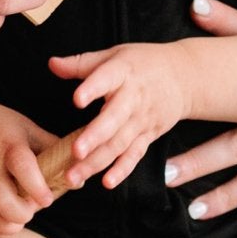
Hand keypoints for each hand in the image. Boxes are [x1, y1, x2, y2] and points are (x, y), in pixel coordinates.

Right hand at [0, 101, 58, 235]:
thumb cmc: (1, 127)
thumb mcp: (28, 130)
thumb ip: (54, 150)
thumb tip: (80, 175)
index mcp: (8, 144)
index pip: (21, 167)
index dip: (36, 187)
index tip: (47, 200)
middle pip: (1, 199)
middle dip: (21, 214)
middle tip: (31, 210)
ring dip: (7, 225)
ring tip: (19, 218)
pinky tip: (3, 220)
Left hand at [48, 42, 193, 190]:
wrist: (183, 77)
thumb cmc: (143, 64)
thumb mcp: (114, 55)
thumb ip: (81, 63)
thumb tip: (52, 64)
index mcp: (123, 73)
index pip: (107, 79)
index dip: (93, 89)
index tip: (77, 100)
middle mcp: (134, 98)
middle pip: (114, 119)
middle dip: (94, 137)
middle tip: (75, 152)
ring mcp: (142, 120)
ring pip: (119, 143)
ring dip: (97, 161)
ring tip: (74, 176)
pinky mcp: (149, 136)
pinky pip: (134, 155)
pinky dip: (122, 170)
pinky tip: (107, 182)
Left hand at [160, 0, 236, 219]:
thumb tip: (194, 2)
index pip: (229, 53)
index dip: (187, 59)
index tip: (151, 64)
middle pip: (224, 106)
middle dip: (183, 117)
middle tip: (144, 128)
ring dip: (201, 161)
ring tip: (165, 173)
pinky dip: (231, 195)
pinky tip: (201, 208)